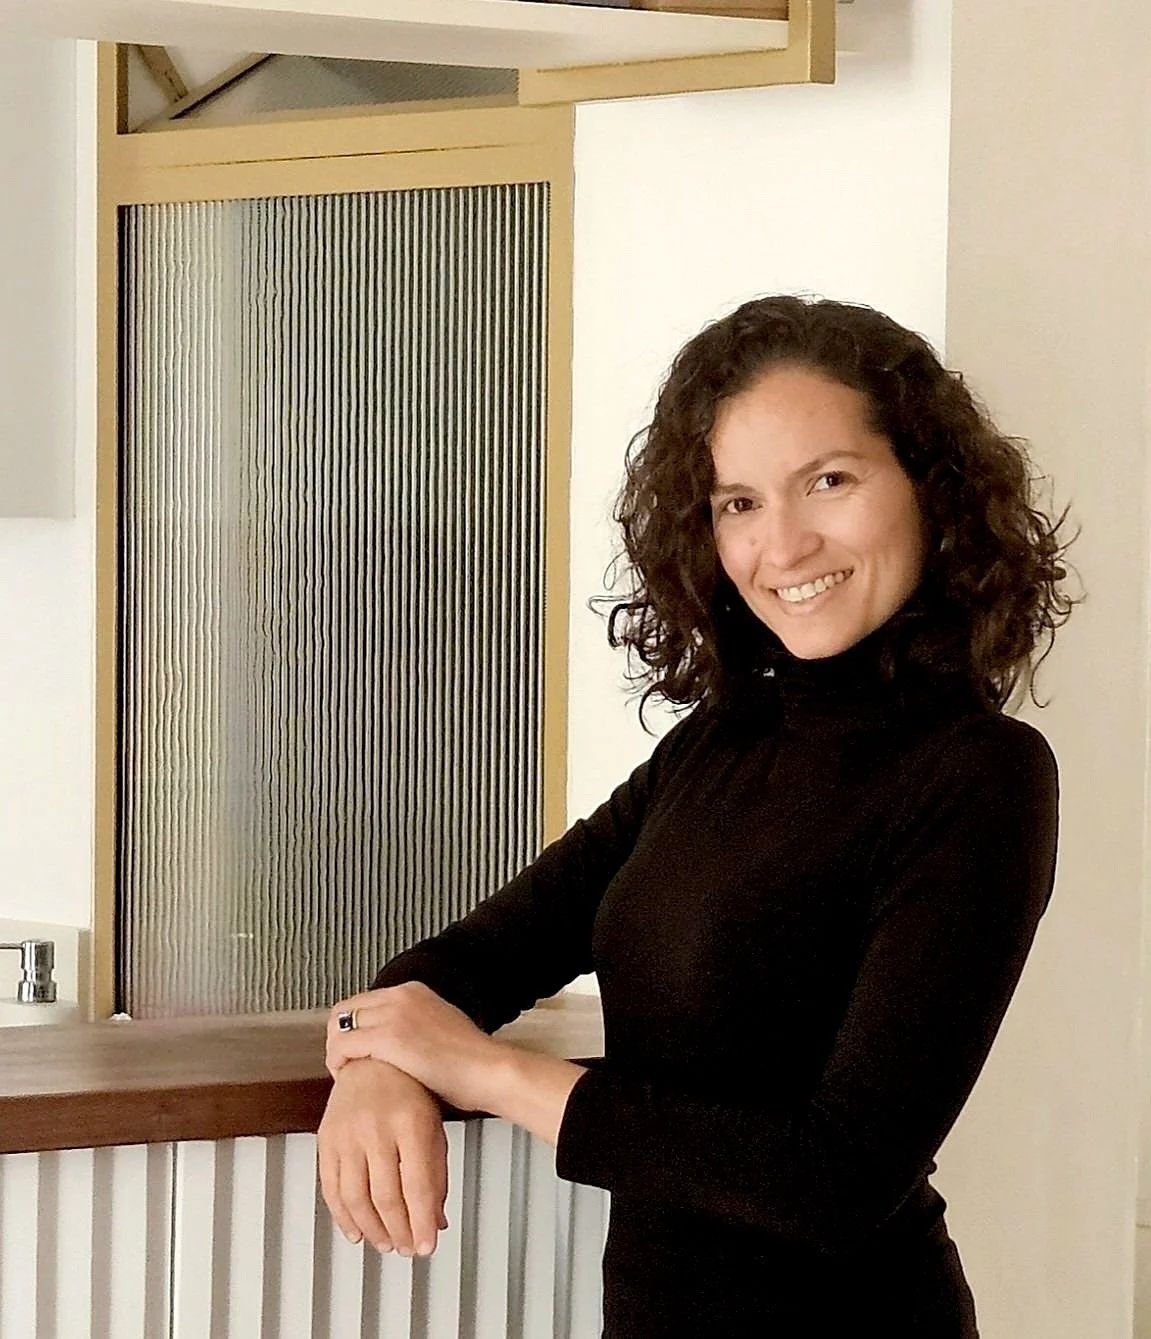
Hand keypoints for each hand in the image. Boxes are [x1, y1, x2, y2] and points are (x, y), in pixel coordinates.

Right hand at [317, 1059, 447, 1256]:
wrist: (372, 1059)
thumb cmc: (408, 1090)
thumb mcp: (432, 1126)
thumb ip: (436, 1174)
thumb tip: (437, 1221)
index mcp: (411, 1122)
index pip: (418, 1185)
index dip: (423, 1223)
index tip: (427, 1244)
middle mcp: (376, 1127)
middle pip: (386, 1197)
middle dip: (399, 1232)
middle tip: (408, 1248)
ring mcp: (347, 1132)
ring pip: (356, 1198)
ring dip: (372, 1231)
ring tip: (387, 1243)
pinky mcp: (326, 1138)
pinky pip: (331, 1188)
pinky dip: (343, 1217)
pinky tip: (356, 1231)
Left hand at [327, 982, 502, 1111]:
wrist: (488, 1071)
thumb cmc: (472, 1063)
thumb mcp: (443, 1029)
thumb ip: (418, 1027)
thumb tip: (403, 1044)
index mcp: (414, 991)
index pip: (364, 1001)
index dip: (354, 1026)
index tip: (356, 1048)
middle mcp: (401, 996)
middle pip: (346, 1009)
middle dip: (339, 1036)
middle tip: (344, 1061)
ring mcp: (393, 1014)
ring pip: (340, 1026)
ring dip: (336, 1050)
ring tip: (344, 1071)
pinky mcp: (388, 1038)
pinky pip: (343, 1046)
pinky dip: (338, 1062)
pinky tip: (346, 1077)